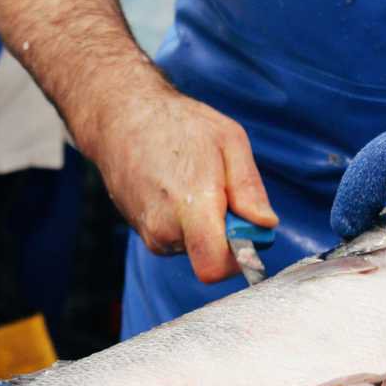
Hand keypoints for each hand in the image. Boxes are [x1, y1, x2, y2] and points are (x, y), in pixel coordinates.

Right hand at [78, 82, 277, 282]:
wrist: (121, 116)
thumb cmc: (177, 123)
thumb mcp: (229, 141)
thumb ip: (249, 188)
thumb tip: (265, 225)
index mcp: (190, 208)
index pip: (214, 268)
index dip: (239, 258)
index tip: (246, 229)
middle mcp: (164, 230)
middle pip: (209, 258)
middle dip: (224, 234)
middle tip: (219, 190)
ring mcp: (148, 233)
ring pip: (193, 248)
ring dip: (203, 225)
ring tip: (193, 182)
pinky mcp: (141, 230)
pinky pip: (176, 237)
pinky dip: (185, 220)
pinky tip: (175, 186)